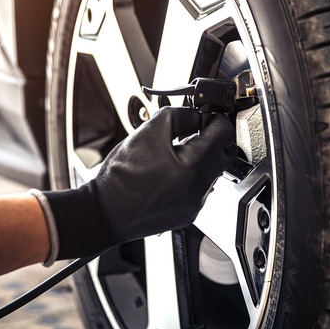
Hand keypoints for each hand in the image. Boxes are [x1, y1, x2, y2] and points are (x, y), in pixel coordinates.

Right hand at [43, 107, 235, 259]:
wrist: (105, 213)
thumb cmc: (122, 177)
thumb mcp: (149, 131)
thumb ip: (179, 117)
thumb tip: (196, 115)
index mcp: (194, 166)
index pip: (224, 133)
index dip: (216, 118)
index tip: (208, 115)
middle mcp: (200, 188)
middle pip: (224, 154)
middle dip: (214, 138)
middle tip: (196, 129)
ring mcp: (195, 204)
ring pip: (212, 172)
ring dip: (202, 158)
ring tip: (177, 151)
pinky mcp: (187, 213)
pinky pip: (199, 189)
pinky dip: (192, 176)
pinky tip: (170, 171)